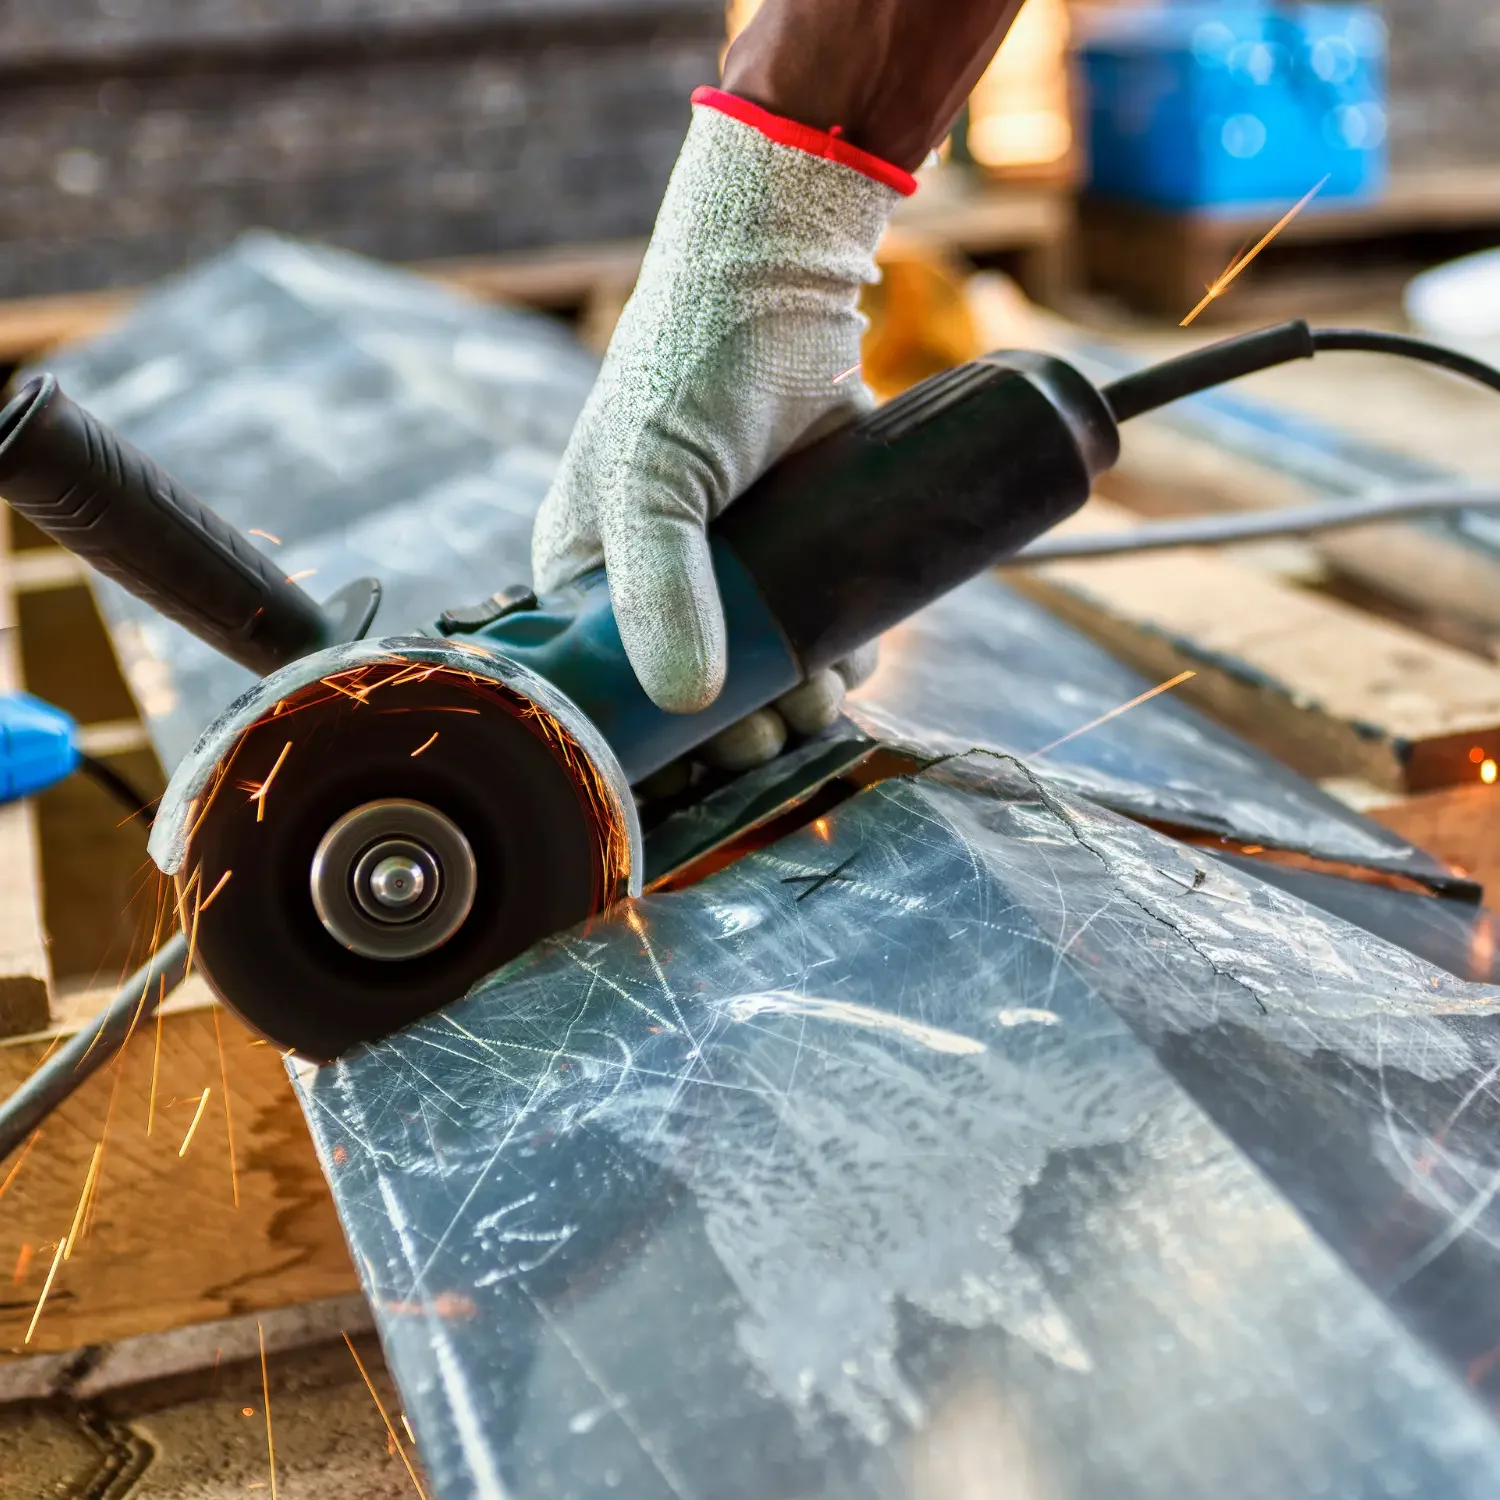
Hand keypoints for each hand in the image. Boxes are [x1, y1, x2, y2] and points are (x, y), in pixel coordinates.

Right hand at [531, 91, 910, 716]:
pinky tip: (855, 652)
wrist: (780, 281)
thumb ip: (659, 589)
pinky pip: (817, 631)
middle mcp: (657, 588)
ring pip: (766, 674)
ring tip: (828, 683)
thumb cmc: (688, 369)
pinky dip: (841, 656)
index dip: (660, 744)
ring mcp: (734, 575)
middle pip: (699, 701)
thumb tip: (686, 702)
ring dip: (803, 699)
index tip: (713, 766)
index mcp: (590, 579)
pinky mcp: (797, 555)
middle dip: (748, 728)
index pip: (610, 697)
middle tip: (788, 722)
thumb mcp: (651, 478)